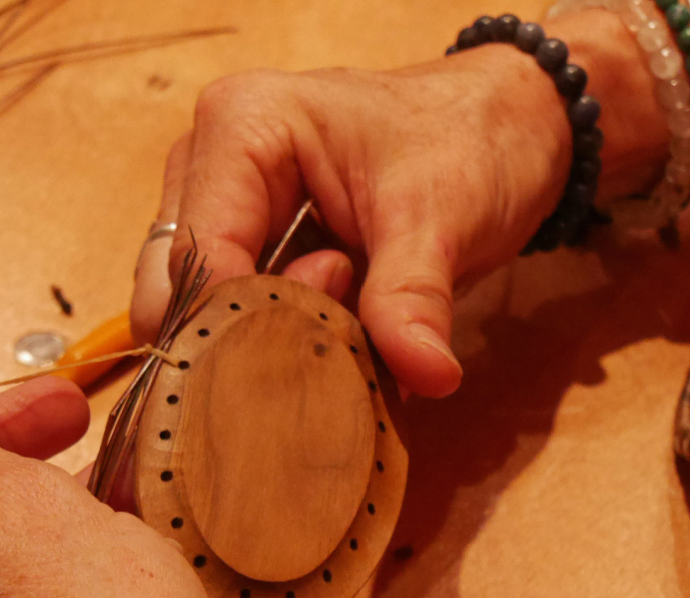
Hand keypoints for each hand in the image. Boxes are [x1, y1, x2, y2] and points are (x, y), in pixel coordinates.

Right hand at [131, 44, 576, 397]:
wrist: (505, 131)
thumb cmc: (469, 141)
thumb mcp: (442, 215)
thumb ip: (414, 297)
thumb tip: (423, 376)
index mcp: (241, 128)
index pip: (200, 254)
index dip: (241, 325)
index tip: (303, 371)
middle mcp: (212, 168)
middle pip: (184, 289)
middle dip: (248, 340)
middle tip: (335, 351)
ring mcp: (228, 212)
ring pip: (211, 313)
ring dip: (271, 348)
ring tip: (350, 342)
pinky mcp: (255, 249)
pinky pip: (246, 317)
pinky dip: (286, 348)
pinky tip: (341, 354)